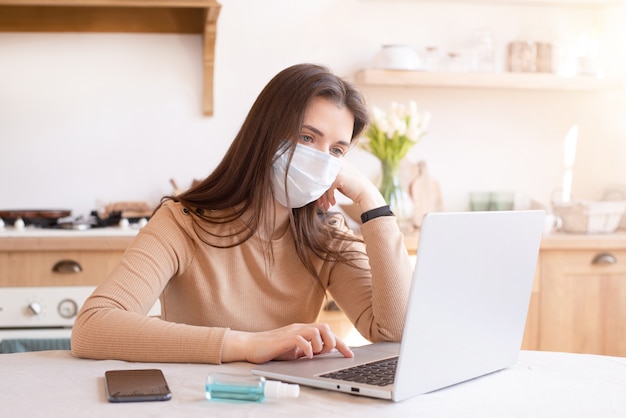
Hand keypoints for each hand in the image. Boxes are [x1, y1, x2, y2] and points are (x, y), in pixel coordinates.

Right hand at [221, 323, 353, 363]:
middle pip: (325, 328)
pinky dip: (308, 348)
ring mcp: (292, 332)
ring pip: (316, 330)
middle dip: (332, 342)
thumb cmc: (272, 349)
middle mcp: (300, 328)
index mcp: (304, 331)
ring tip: (314, 354)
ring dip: (320, 344)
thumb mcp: (294, 351)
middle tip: (326, 353)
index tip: (350, 354)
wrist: (251, 346)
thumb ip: (308, 349)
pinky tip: (306, 355)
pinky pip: (301, 339)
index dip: (341, 344)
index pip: (327, 333)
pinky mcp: (284, 338)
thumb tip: (325, 353)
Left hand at [317, 159, 386, 211]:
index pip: (322, 172)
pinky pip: (328, 189)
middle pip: (322, 178)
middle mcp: (336, 162)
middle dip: (320, 193)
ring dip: (324, 197)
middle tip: (321, 203)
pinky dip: (330, 198)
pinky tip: (333, 203)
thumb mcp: (340, 180)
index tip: (320, 197)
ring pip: (324, 184)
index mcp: (337, 160)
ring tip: (325, 206)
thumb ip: (330, 177)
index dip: (320, 185)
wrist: (367, 194)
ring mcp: (337, 169)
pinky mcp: (338, 177)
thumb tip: (315, 184)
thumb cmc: (353, 188)